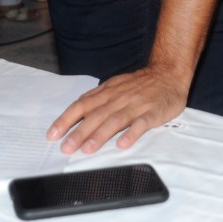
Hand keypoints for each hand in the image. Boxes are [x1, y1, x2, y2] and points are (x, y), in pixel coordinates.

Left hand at [47, 66, 187, 154]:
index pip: (82, 106)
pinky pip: (141, 124)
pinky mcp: (152, 113)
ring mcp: (136, 105)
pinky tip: (122, 144)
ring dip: (100, 135)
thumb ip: (98, 99)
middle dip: (79, 132)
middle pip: (96, 116)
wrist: (169, 73)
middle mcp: (118, 98)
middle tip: (66, 148)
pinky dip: (131, 133)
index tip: (53, 134)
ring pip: (115, 120)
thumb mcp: (115, 86)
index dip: (66, 120)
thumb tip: (76, 114)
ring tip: (87, 149)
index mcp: (107, 92)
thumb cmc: (139, 84)